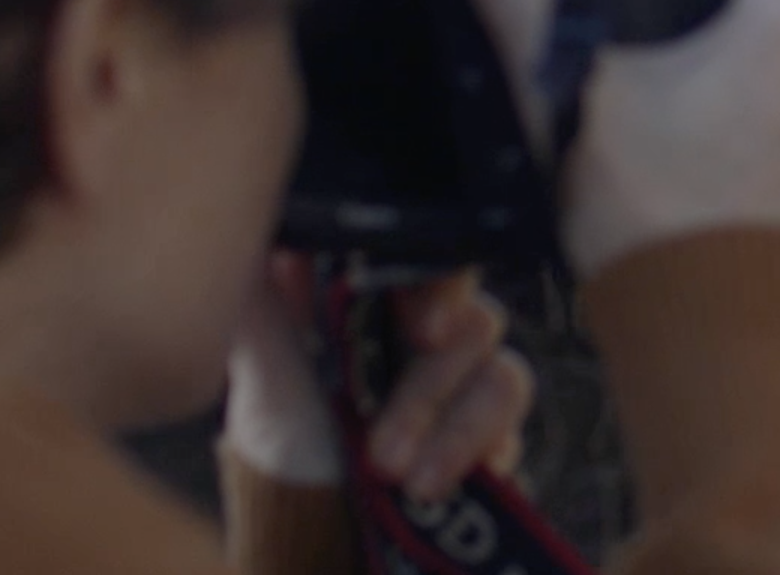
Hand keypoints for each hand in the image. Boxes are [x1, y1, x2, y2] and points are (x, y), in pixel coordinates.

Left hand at [223, 255, 535, 500]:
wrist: (317, 542)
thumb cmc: (283, 457)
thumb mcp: (265, 383)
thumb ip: (266, 309)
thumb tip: (266, 237)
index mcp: (381, 308)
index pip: (431, 266)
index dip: (441, 287)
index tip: (424, 331)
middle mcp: (430, 339)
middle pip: (474, 321)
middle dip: (432, 390)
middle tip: (384, 454)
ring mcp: (467, 388)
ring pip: (503, 375)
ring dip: (458, 433)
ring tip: (407, 486)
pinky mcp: (494, 436)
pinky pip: (513, 427)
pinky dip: (478, 456)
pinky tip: (437, 487)